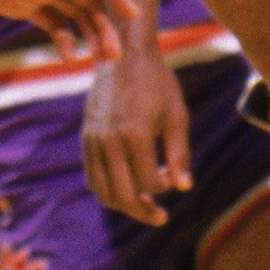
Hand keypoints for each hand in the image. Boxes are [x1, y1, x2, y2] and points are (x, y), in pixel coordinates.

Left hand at [0, 0, 135, 57]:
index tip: (134, 14)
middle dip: (106, 26)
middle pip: (88, 2)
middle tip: (115, 57)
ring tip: (101, 62)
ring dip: (90, 35)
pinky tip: (68, 57)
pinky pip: (51, 22)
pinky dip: (64, 39)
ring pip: (74, 14)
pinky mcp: (18, 2)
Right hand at [83, 41, 190, 225]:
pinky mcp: (86, 137)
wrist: (123, 53)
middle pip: (124, 196)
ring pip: (104, 191)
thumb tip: (184, 188)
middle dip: (144, 211)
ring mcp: (94, 139)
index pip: (149, 182)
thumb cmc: (156, 82)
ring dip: (124, 205)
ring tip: (143, 205)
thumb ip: (180, 153)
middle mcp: (110, 140)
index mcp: (135, 133)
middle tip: (160, 217)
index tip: (171, 175)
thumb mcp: (177, 114)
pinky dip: (107, 190)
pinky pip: (92, 176)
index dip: (164, 186)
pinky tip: (124, 188)